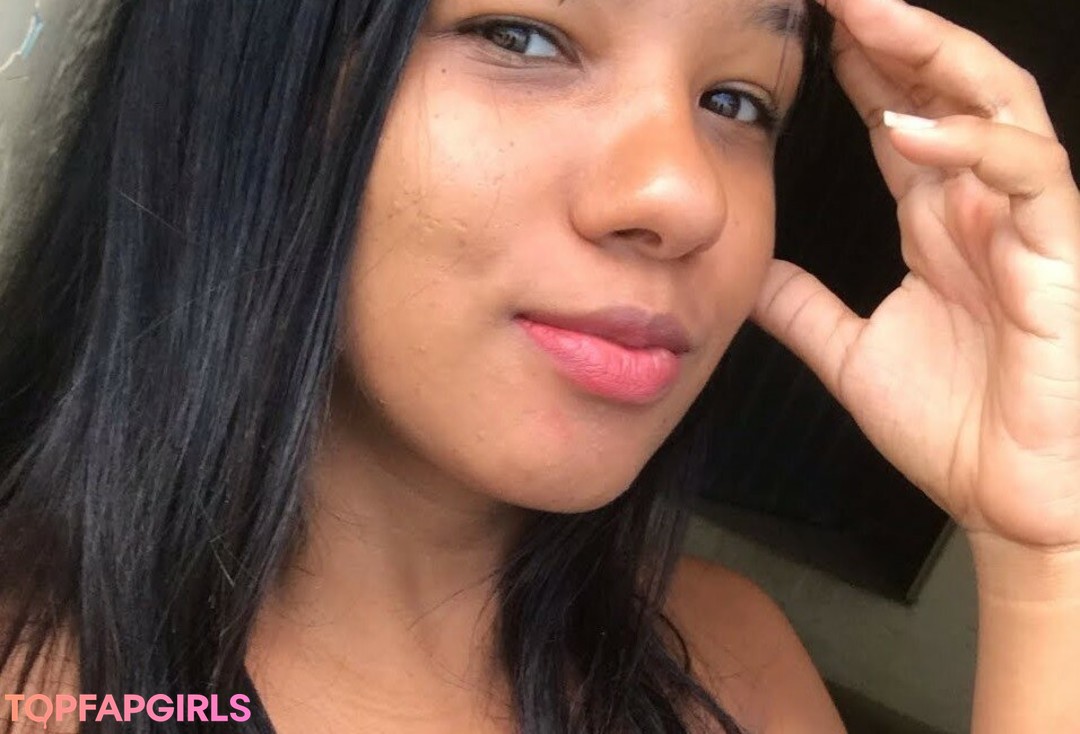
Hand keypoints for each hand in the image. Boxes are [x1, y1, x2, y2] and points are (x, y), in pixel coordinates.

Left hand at [751, 0, 1079, 552]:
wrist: (1007, 499)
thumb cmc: (952, 426)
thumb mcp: (849, 351)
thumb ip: (802, 306)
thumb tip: (751, 270)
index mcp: (937, 222)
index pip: (900, 119)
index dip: (859, 69)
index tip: (803, 28)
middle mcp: (981, 208)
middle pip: (946, 90)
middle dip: (893, 33)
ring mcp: (1024, 224)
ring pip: (998, 105)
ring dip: (934, 55)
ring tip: (865, 17)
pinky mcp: (1058, 256)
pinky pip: (1029, 173)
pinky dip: (972, 144)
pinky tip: (908, 128)